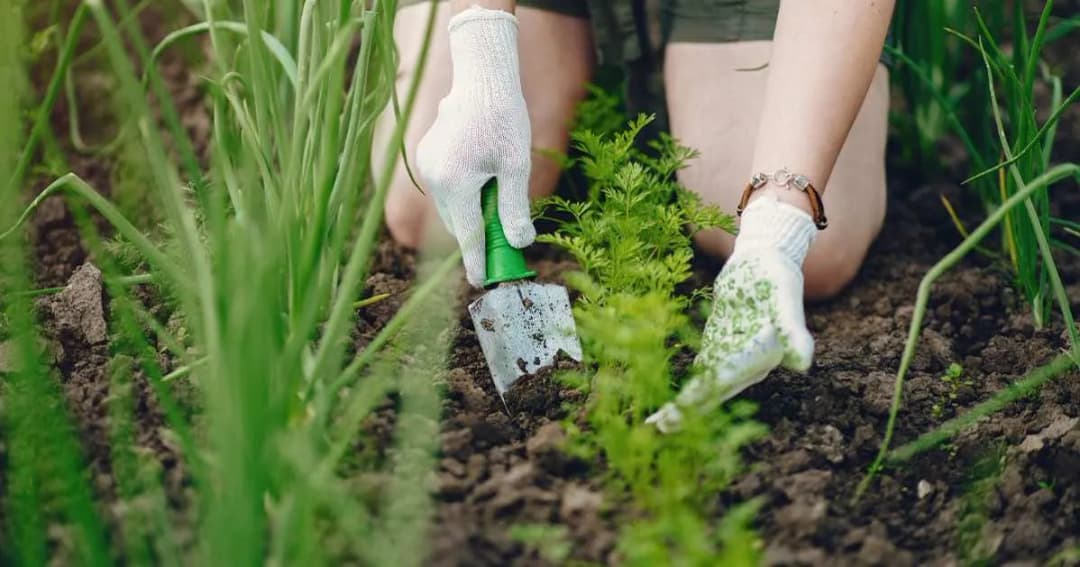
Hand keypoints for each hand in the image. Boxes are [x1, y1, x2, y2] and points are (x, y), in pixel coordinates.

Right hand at [416, 7, 534, 286]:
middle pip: (458, 224)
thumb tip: (520, 243)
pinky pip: (445, 189)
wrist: (481, 77)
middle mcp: (434, 178)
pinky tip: (482, 179)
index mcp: (456, 183)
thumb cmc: (504, 118)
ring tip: (496, 201)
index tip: (481, 282)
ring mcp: (426, 167)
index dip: (476, 262)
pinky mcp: (426, 156)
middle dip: (478, 236)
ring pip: (450, 208)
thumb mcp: (516, 167)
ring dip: (471, 214)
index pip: (467, 236)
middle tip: (504, 245)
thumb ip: (515, 208)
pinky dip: (462, 195)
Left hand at [647, 196, 816, 431]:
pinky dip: (686, 386)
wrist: (767, 257)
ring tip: (657, 425)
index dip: (702, 396)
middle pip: (714, 390)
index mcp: (762, 356)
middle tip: (658, 429)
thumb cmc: (777, 275)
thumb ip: (792, 329)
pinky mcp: (720, 344)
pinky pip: (702, 371)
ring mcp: (733, 355)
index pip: (726, 378)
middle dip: (687, 410)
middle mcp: (749, 363)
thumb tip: (803, 363)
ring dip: (684, 406)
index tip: (679, 411)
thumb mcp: (784, 298)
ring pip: (706, 386)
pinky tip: (667, 401)